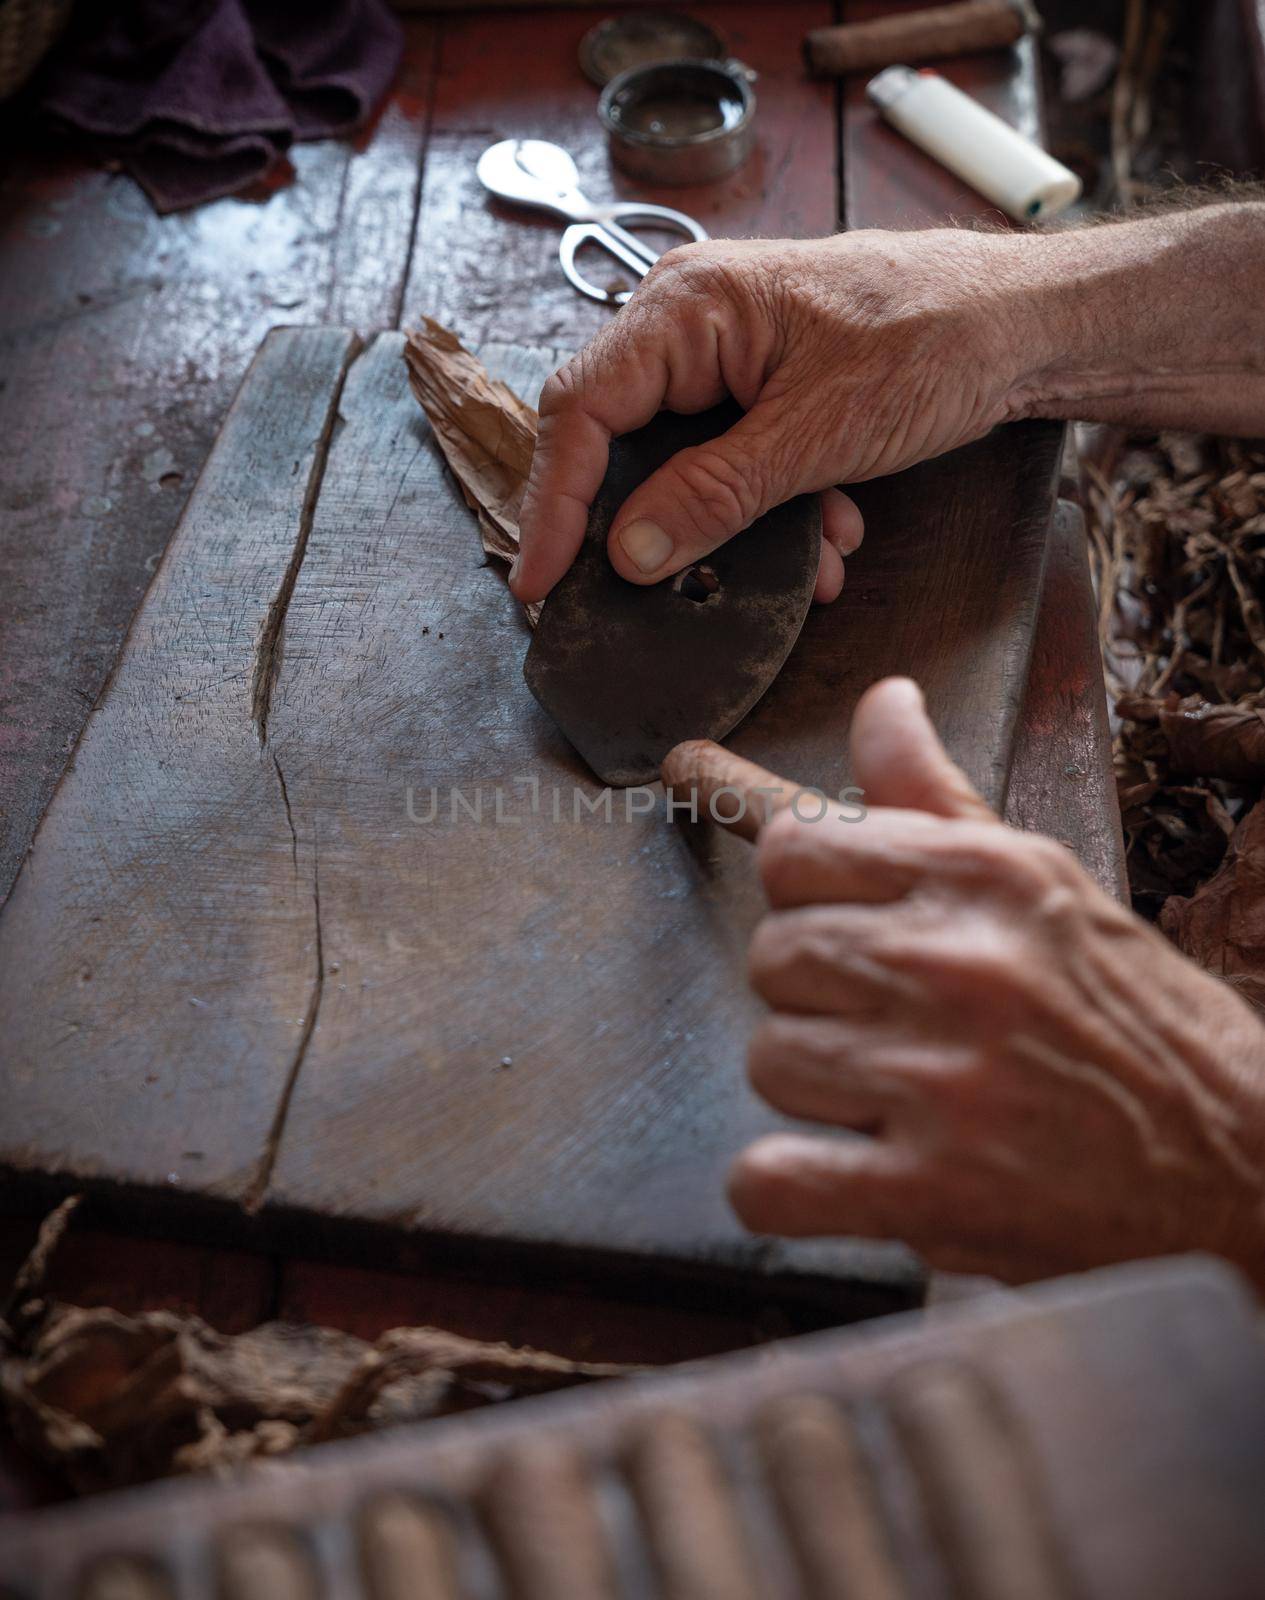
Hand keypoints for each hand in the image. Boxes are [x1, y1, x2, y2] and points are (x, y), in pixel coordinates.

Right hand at [512, 230, 1026, 605]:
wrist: (1023, 325)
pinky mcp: (761, 386)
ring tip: (808, 564)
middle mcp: (691, 323)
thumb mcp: (817, 435)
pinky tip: (831, 534)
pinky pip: (732, 461)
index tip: (543, 583)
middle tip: (660, 594)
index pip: (581, 411)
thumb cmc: (934, 342)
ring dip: (736, 529)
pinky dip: (773, 511)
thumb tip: (631, 553)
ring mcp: (726, 354)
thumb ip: (716, 495)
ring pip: (683, 464)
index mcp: (687, 308)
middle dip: (662, 527)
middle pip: (621, 443)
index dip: (553, 504)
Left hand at [664, 679, 1264, 1287]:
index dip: (804, 895)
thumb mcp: (1048, 884)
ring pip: (769, 1060)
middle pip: (772, 957)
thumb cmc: (1139, 1022)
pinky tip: (842, 1179)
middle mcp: (960, 964)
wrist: (1250, 1166)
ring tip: (896, 1104)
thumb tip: (882, 701)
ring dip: (817, 1093)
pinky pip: (771, 1182)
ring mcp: (945, 1082)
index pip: (794, 848)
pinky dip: (783, 1191)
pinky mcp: (936, 1194)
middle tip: (884, 1027)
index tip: (845, 927)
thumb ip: (936, 798)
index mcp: (984, 876)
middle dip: (814, 997)